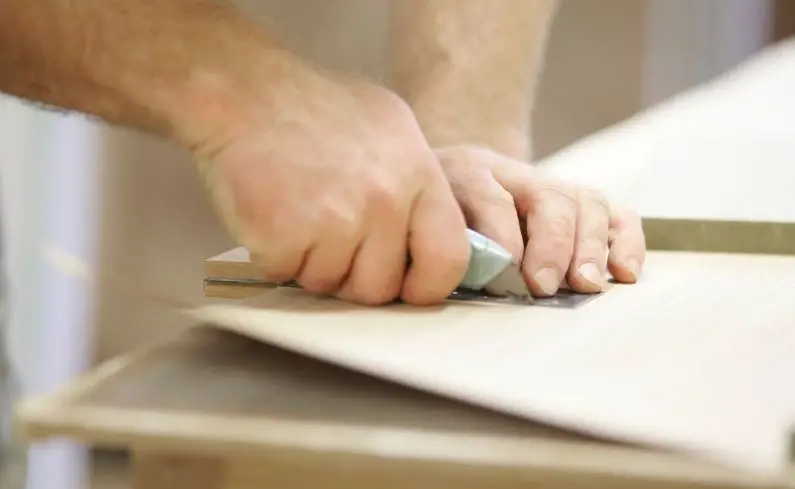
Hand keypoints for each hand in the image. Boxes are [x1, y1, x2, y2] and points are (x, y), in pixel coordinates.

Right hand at [194, 66, 470, 305]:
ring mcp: (334, 222)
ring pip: (328, 284)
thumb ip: (415, 183)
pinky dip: (274, 255)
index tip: (407, 287)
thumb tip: (425, 237)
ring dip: (310, 262)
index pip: (448, 258)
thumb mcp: (390, 126)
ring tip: (298, 213)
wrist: (243, 91)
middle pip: (379, 287)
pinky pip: (285, 275)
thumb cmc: (313, 105)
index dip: (426, 284)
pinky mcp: (284, 237)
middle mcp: (383, 202)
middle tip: (331, 241)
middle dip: (354, 277)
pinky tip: (271, 213)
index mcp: (417, 174)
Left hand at [435, 146, 645, 296]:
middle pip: (548, 196)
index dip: (502, 237)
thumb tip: (474, 281)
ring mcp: (552, 184)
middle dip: (551, 244)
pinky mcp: (581, 203)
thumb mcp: (423, 225)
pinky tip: (624, 273)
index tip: (506, 275)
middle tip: (544, 286)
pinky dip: (626, 242)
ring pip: (585, 202)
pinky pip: (615, 213)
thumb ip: (445, 247)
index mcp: (465, 173)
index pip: (490, 197)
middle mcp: (513, 173)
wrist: (448, 187)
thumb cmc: (433, 222)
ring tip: (585, 284)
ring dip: (590, 247)